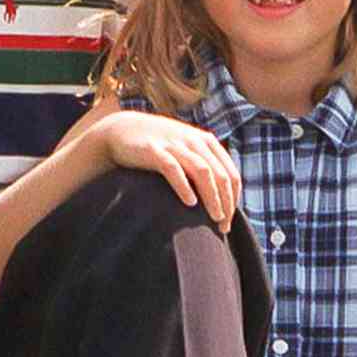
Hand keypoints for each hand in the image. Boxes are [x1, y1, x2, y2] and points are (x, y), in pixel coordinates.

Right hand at [91, 112, 240, 231]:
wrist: (122, 130)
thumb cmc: (158, 147)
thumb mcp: (185, 150)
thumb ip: (203, 165)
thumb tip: (221, 198)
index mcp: (206, 142)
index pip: (231, 174)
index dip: (233, 199)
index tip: (229, 221)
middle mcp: (194, 141)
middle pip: (220, 175)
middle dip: (226, 203)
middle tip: (223, 227)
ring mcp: (175, 144)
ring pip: (203, 172)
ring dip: (212, 197)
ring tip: (214, 218)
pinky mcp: (154, 150)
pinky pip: (173, 169)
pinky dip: (184, 186)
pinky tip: (190, 202)